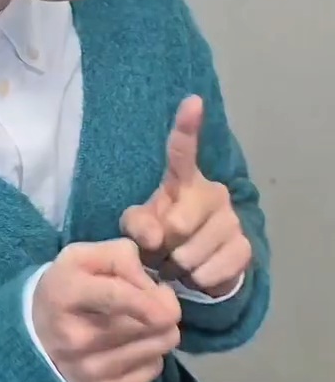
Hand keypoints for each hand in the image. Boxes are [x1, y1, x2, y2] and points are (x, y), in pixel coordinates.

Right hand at [32, 239, 181, 381]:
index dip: (148, 302)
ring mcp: (87, 372)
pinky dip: (150, 357)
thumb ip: (120, 257)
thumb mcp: (83, 258)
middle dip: (162, 312)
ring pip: (155, 350)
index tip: (170, 308)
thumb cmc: (67, 288)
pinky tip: (134, 347)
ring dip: (159, 334)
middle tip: (154, 304)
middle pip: (145, 327)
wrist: (34, 336)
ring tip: (143, 324)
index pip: (114, 298)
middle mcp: (74, 338)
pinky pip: (151, 372)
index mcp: (65, 294)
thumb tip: (154, 287)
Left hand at [120, 96, 251, 298]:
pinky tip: (197, 273)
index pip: (183, 151)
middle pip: (179, 224)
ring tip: (178, 262)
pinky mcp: (244, 248)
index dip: (187, 127)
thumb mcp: (140, 226)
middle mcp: (213, 193)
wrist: (197, 266)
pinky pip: (210, 272)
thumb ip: (137, 224)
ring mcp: (232, 220)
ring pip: (192, 253)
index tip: (192, 101)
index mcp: (184, 181)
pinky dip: (197, 280)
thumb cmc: (163, 235)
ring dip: (178, 266)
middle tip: (163, 249)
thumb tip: (153, 236)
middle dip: (164, 245)